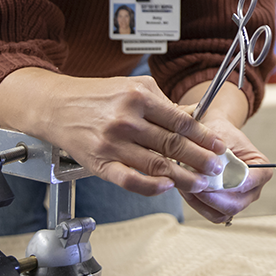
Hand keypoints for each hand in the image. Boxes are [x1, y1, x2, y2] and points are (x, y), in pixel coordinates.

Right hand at [0, 69, 226, 196]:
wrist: (57, 105)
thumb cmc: (98, 96)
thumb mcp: (134, 88)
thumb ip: (163, 104)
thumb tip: (195, 117)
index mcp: (139, 97)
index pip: (180, 121)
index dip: (203, 137)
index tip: (219, 147)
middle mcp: (127, 119)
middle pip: (172, 145)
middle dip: (199, 160)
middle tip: (217, 169)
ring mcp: (112, 143)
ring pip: (156, 164)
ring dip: (182, 177)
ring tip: (200, 183)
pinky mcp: (100, 163)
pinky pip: (129, 179)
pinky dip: (150, 186)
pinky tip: (167, 187)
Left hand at [180, 113, 272, 221]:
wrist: (215, 137)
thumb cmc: (221, 133)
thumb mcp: (220, 136)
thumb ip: (216, 153)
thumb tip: (207, 169)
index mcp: (261, 169)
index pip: (247, 182)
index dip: (227, 184)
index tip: (208, 180)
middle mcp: (253, 188)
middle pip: (235, 204)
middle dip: (211, 197)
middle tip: (194, 185)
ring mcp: (240, 200)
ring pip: (222, 213)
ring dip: (202, 203)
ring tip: (188, 186)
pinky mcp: (225, 206)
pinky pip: (212, 214)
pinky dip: (198, 205)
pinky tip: (189, 190)